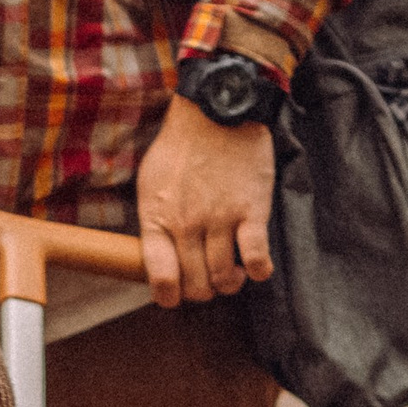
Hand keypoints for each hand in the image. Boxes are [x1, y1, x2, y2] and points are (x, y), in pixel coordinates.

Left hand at [135, 94, 275, 306]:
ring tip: (232, 272)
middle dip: (203, 290)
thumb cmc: (181, 146)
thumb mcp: (150, 182)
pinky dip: (257, 270)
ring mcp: (220, 219)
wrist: (216, 110)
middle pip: (195, 284)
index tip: (176, 296)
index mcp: (157, 218)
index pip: (159, 276)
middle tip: (209, 280)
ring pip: (224, 277)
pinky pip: (255, 257)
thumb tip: (155, 254)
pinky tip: (256, 267)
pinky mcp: (252, 211)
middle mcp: (186, 224)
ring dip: (229, 282)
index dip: (169, 296)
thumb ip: (153, 219)